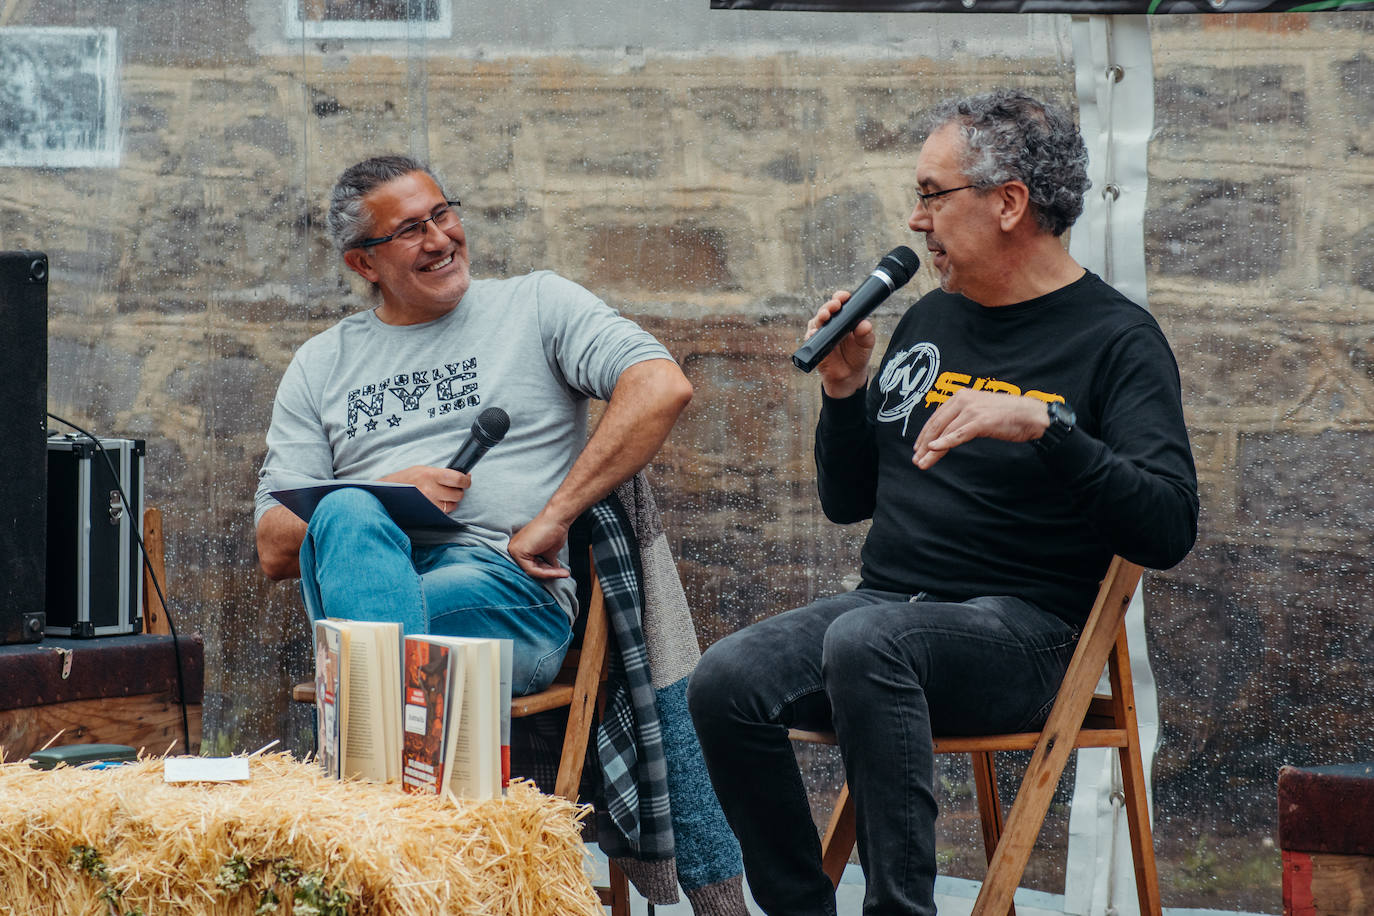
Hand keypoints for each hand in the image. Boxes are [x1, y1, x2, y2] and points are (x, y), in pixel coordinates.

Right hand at [379, 465, 470, 513]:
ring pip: (452, 506)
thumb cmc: (404, 480)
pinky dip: (443, 508)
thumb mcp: (421, 470)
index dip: (465, 481)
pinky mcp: (426, 514)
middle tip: (453, 488)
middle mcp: (430, 490)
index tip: (466, 480)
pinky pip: (443, 513)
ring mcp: (428, 504)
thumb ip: (441, 473)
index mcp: (430, 475)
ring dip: (450, 501)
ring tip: (441, 495)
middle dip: (458, 491)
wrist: (385, 494)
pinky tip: (436, 503)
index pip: (457, 479)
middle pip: (457, 494)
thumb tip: (461, 475)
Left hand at [508, 513, 570, 579]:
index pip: (531, 566)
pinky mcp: (517, 551)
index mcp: (519, 547)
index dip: (547, 571)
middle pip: (531, 569)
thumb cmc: (553, 530)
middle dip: (549, 573)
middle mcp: (514, 548)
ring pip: (531, 571)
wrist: (556, 518)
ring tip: (564, 573)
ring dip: (550, 574)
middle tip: (563, 574)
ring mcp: (514, 550)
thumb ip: (547, 562)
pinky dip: (547, 572)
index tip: (559, 573)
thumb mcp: (549, 551)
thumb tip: (553, 571)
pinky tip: (558, 571)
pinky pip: (532, 569)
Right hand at [806, 290, 875, 398]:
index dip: (840, 297)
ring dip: (819, 318)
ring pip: (816, 321)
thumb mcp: (866, 343)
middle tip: (834, 307)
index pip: (840, 303)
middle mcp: (831, 324)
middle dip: (829, 306)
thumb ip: (866, 333)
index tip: (844, 297)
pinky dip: (811, 334)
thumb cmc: (857, 356)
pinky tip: (814, 333)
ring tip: (825, 317)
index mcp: (844, 319)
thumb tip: (864, 324)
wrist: (849, 376)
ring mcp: (821, 334)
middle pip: (826, 309)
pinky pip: (810, 338)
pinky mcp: (815, 345)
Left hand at [912, 390, 1051, 469]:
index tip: (918, 447)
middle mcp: (963, 399)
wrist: (1031, 415)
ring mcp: (972, 410)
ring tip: (922, 462)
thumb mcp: (980, 411)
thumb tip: (947, 431)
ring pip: (945, 432)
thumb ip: (963, 417)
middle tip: (916, 459)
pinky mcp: (980, 421)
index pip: (937, 417)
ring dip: (931, 449)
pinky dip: (945, 442)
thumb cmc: (1007, 415)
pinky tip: (934, 450)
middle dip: (924, 444)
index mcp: (961, 396)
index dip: (925, 434)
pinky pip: (958, 434)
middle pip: (937, 424)